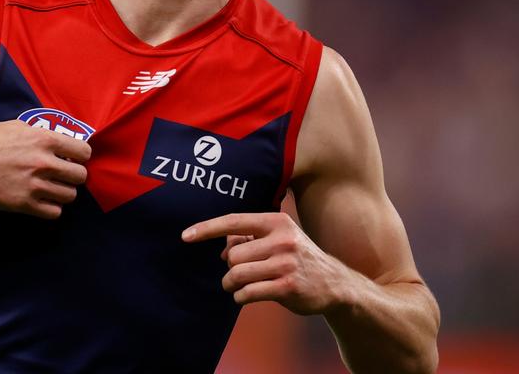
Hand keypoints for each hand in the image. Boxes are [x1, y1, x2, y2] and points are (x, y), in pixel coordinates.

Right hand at [0, 120, 90, 218]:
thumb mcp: (18, 126)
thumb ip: (42, 134)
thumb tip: (61, 141)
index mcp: (45, 139)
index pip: (84, 152)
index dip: (80, 156)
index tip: (72, 159)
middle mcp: (44, 163)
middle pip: (80, 176)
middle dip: (73, 175)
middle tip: (62, 175)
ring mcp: (35, 185)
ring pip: (70, 196)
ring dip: (62, 192)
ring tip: (50, 188)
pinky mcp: (24, 205)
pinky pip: (54, 213)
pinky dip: (51, 208)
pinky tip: (42, 200)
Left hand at [183, 212, 352, 314]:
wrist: (334, 283)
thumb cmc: (296, 258)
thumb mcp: (278, 239)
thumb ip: (250, 238)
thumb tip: (222, 246)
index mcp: (277, 222)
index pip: (234, 221)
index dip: (207, 228)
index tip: (185, 236)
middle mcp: (282, 239)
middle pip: (232, 255)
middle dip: (230, 267)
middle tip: (239, 272)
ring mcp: (286, 264)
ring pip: (236, 274)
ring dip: (231, 284)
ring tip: (238, 286)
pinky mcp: (287, 287)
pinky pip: (247, 293)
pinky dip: (240, 297)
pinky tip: (246, 296)